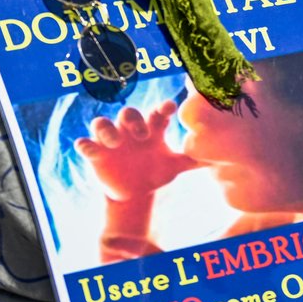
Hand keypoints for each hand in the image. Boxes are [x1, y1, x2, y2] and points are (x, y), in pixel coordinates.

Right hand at [75, 102, 194, 200]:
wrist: (135, 193)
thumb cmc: (155, 173)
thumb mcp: (174, 166)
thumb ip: (192, 159)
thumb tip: (217, 157)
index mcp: (151, 129)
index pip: (156, 112)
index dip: (162, 108)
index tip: (170, 108)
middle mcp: (129, 130)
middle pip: (127, 113)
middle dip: (133, 119)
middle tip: (143, 134)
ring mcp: (111, 140)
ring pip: (101, 123)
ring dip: (107, 129)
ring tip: (115, 142)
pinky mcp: (96, 153)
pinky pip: (85, 143)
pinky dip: (85, 144)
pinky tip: (90, 150)